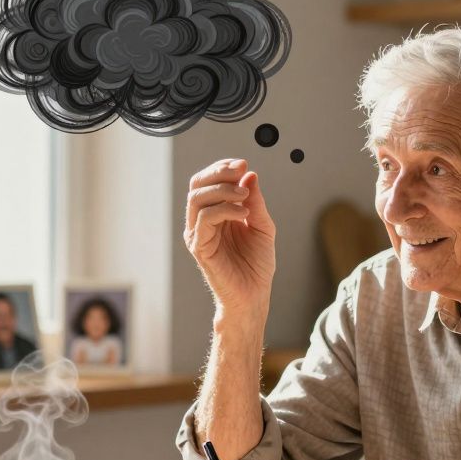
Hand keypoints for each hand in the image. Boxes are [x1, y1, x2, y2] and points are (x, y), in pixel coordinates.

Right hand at [183, 159, 275, 317]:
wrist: (254, 295)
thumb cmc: (257, 264)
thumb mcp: (263, 226)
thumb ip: (255, 201)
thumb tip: (250, 174)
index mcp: (215, 213)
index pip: (208, 181)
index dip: (222, 167)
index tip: (243, 164)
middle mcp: (201, 221)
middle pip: (197, 184)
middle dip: (219, 172)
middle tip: (241, 171)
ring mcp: (198, 234)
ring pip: (197, 198)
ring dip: (223, 189)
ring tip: (244, 196)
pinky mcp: (199, 247)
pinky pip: (204, 218)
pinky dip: (224, 209)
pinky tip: (243, 213)